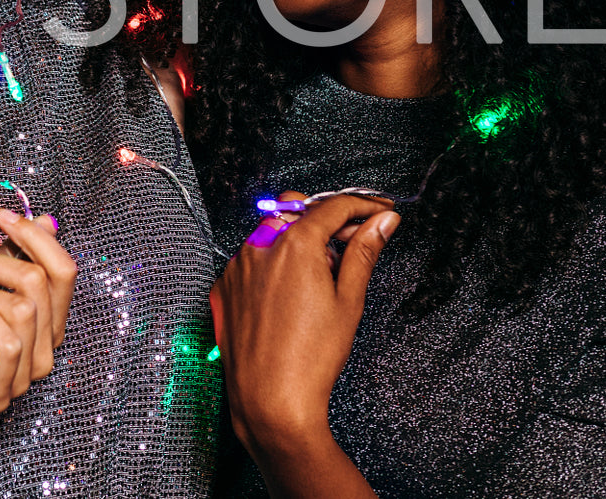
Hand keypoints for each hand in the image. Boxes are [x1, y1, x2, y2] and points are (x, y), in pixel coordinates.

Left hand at [0, 211, 76, 439]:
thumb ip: (15, 257)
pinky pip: (8, 342)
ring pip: (22, 309)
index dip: (36, 238)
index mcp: (47, 324)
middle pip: (39, 282)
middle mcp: (45, 351)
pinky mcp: (0, 394)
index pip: (64, 271)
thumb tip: (47, 222)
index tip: (2, 217)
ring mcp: (25, 376)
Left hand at [210, 193, 398, 457]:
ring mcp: (236, 266)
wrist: (270, 400)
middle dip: (326, 221)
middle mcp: (259, 246)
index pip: (333, 206)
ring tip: (320, 279)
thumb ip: (364, 251)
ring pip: (270, 233)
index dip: (362, 204)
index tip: (379, 211)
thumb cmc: (311, 357)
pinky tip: (288, 294)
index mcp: (294, 243)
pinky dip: (270, 264)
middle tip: (352, 243)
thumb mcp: (348, 300)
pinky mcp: (223, 287)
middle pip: (298, 211)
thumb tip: (382, 222)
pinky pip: (249, 260)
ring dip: (296, 242)